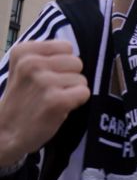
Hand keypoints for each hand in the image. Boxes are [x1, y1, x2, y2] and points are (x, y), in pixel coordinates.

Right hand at [0, 41, 89, 165]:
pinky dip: (77, 102)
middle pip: (77, 62)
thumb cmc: (22, 99)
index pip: (65, 47)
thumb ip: (45, 56)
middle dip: (69, 77)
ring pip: (82, 79)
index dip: (62, 63)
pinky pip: (84, 92)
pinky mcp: (56, 100)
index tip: (47, 76)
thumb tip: (74, 51)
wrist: (5, 132)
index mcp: (23, 52)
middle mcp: (31, 63)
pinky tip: (60, 108)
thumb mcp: (24, 68)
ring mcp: (44, 81)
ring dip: (72, 91)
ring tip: (53, 100)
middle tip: (51, 91)